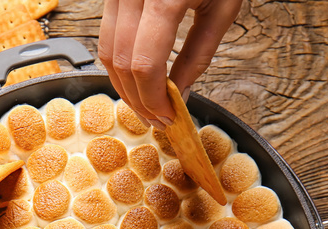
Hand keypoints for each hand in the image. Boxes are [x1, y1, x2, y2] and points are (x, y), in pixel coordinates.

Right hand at [98, 0, 241, 125]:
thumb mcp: (223, 8)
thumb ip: (199, 55)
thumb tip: (182, 95)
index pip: (144, 65)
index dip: (154, 100)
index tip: (169, 118)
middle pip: (119, 62)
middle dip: (137, 99)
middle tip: (157, 119)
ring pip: (104, 49)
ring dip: (123, 84)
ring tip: (147, 102)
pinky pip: (105, 32)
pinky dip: (118, 61)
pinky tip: (137, 75)